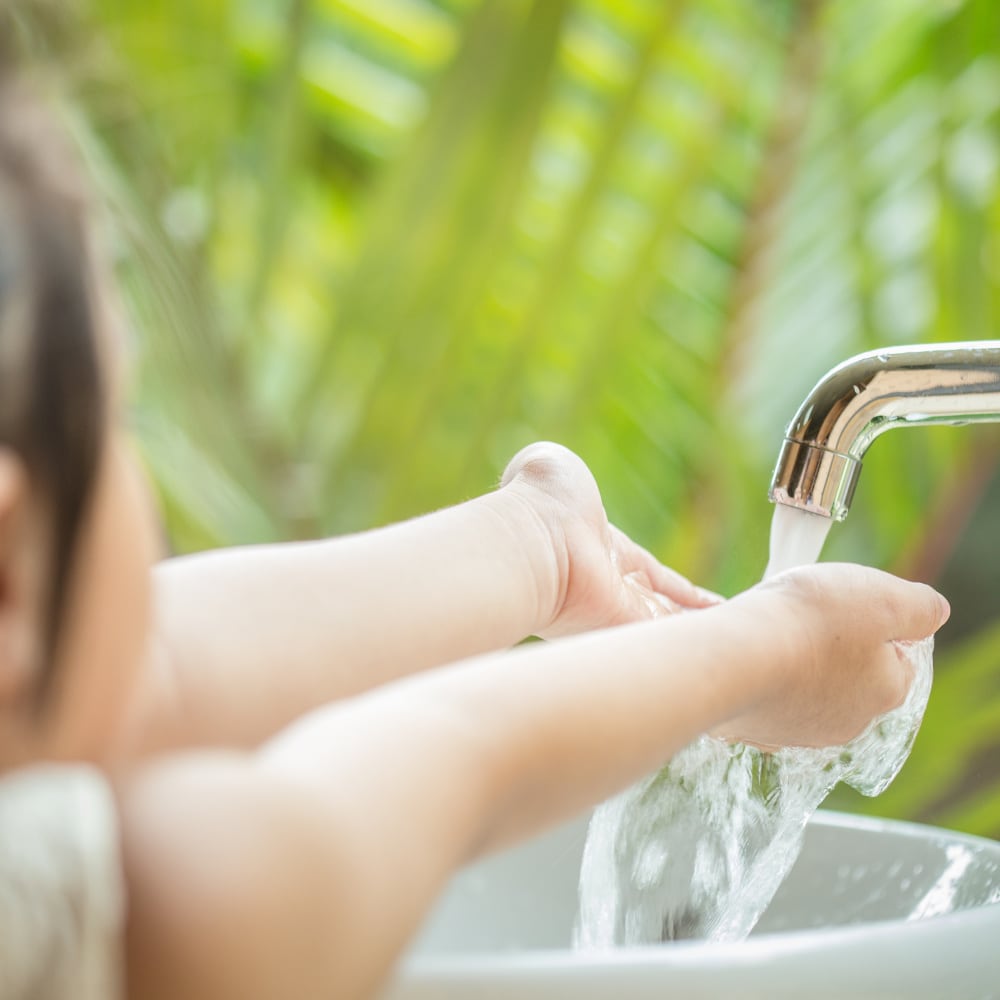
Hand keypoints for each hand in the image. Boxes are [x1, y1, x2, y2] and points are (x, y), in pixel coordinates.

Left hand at [499, 442, 719, 638]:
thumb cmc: (540, 500)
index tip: (708, 604)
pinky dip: (697, 646)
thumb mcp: (551, 469)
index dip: (682, 592)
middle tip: (732, 634)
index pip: (654, 577)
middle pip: (663, 612)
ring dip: (700, 639)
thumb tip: (542, 466)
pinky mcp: (623, 627)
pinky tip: (735, 654)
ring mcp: (616, 611)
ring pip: (668, 631)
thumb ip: (557, 470)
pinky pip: (668, 639)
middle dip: (693, 623)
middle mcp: (611, 588)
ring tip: (745, 651)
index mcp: (604, 551)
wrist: (533, 534)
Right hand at [716, 563, 949, 748]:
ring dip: (795, 663)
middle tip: (807, 615)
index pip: (898, 656)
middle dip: (833, 647)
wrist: (733, 657)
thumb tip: (934, 612)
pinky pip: (766, 699)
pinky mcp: (756, 730)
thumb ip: (920, 605)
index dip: (875, 624)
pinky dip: (760, 679)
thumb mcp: (883, 596)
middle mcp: (848, 721)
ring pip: (806, 689)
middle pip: (850, 675)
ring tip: (772, 632)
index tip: (848, 606)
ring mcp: (798, 731)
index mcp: (886, 690)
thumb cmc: (808, 622)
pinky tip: (748, 655)